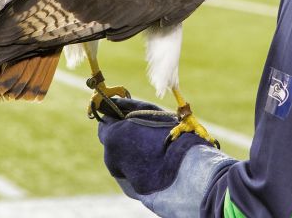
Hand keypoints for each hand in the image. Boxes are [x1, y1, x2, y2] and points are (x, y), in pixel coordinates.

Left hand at [96, 96, 211, 195]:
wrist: (186, 169)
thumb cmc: (170, 135)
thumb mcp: (148, 112)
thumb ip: (127, 106)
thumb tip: (112, 102)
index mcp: (113, 137)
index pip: (105, 122)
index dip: (115, 118)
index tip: (126, 116)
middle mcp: (111, 157)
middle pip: (111, 142)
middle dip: (122, 136)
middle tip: (144, 132)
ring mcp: (120, 175)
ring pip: (119, 158)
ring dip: (130, 152)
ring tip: (152, 149)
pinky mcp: (131, 189)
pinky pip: (129, 173)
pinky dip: (137, 167)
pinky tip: (153, 164)